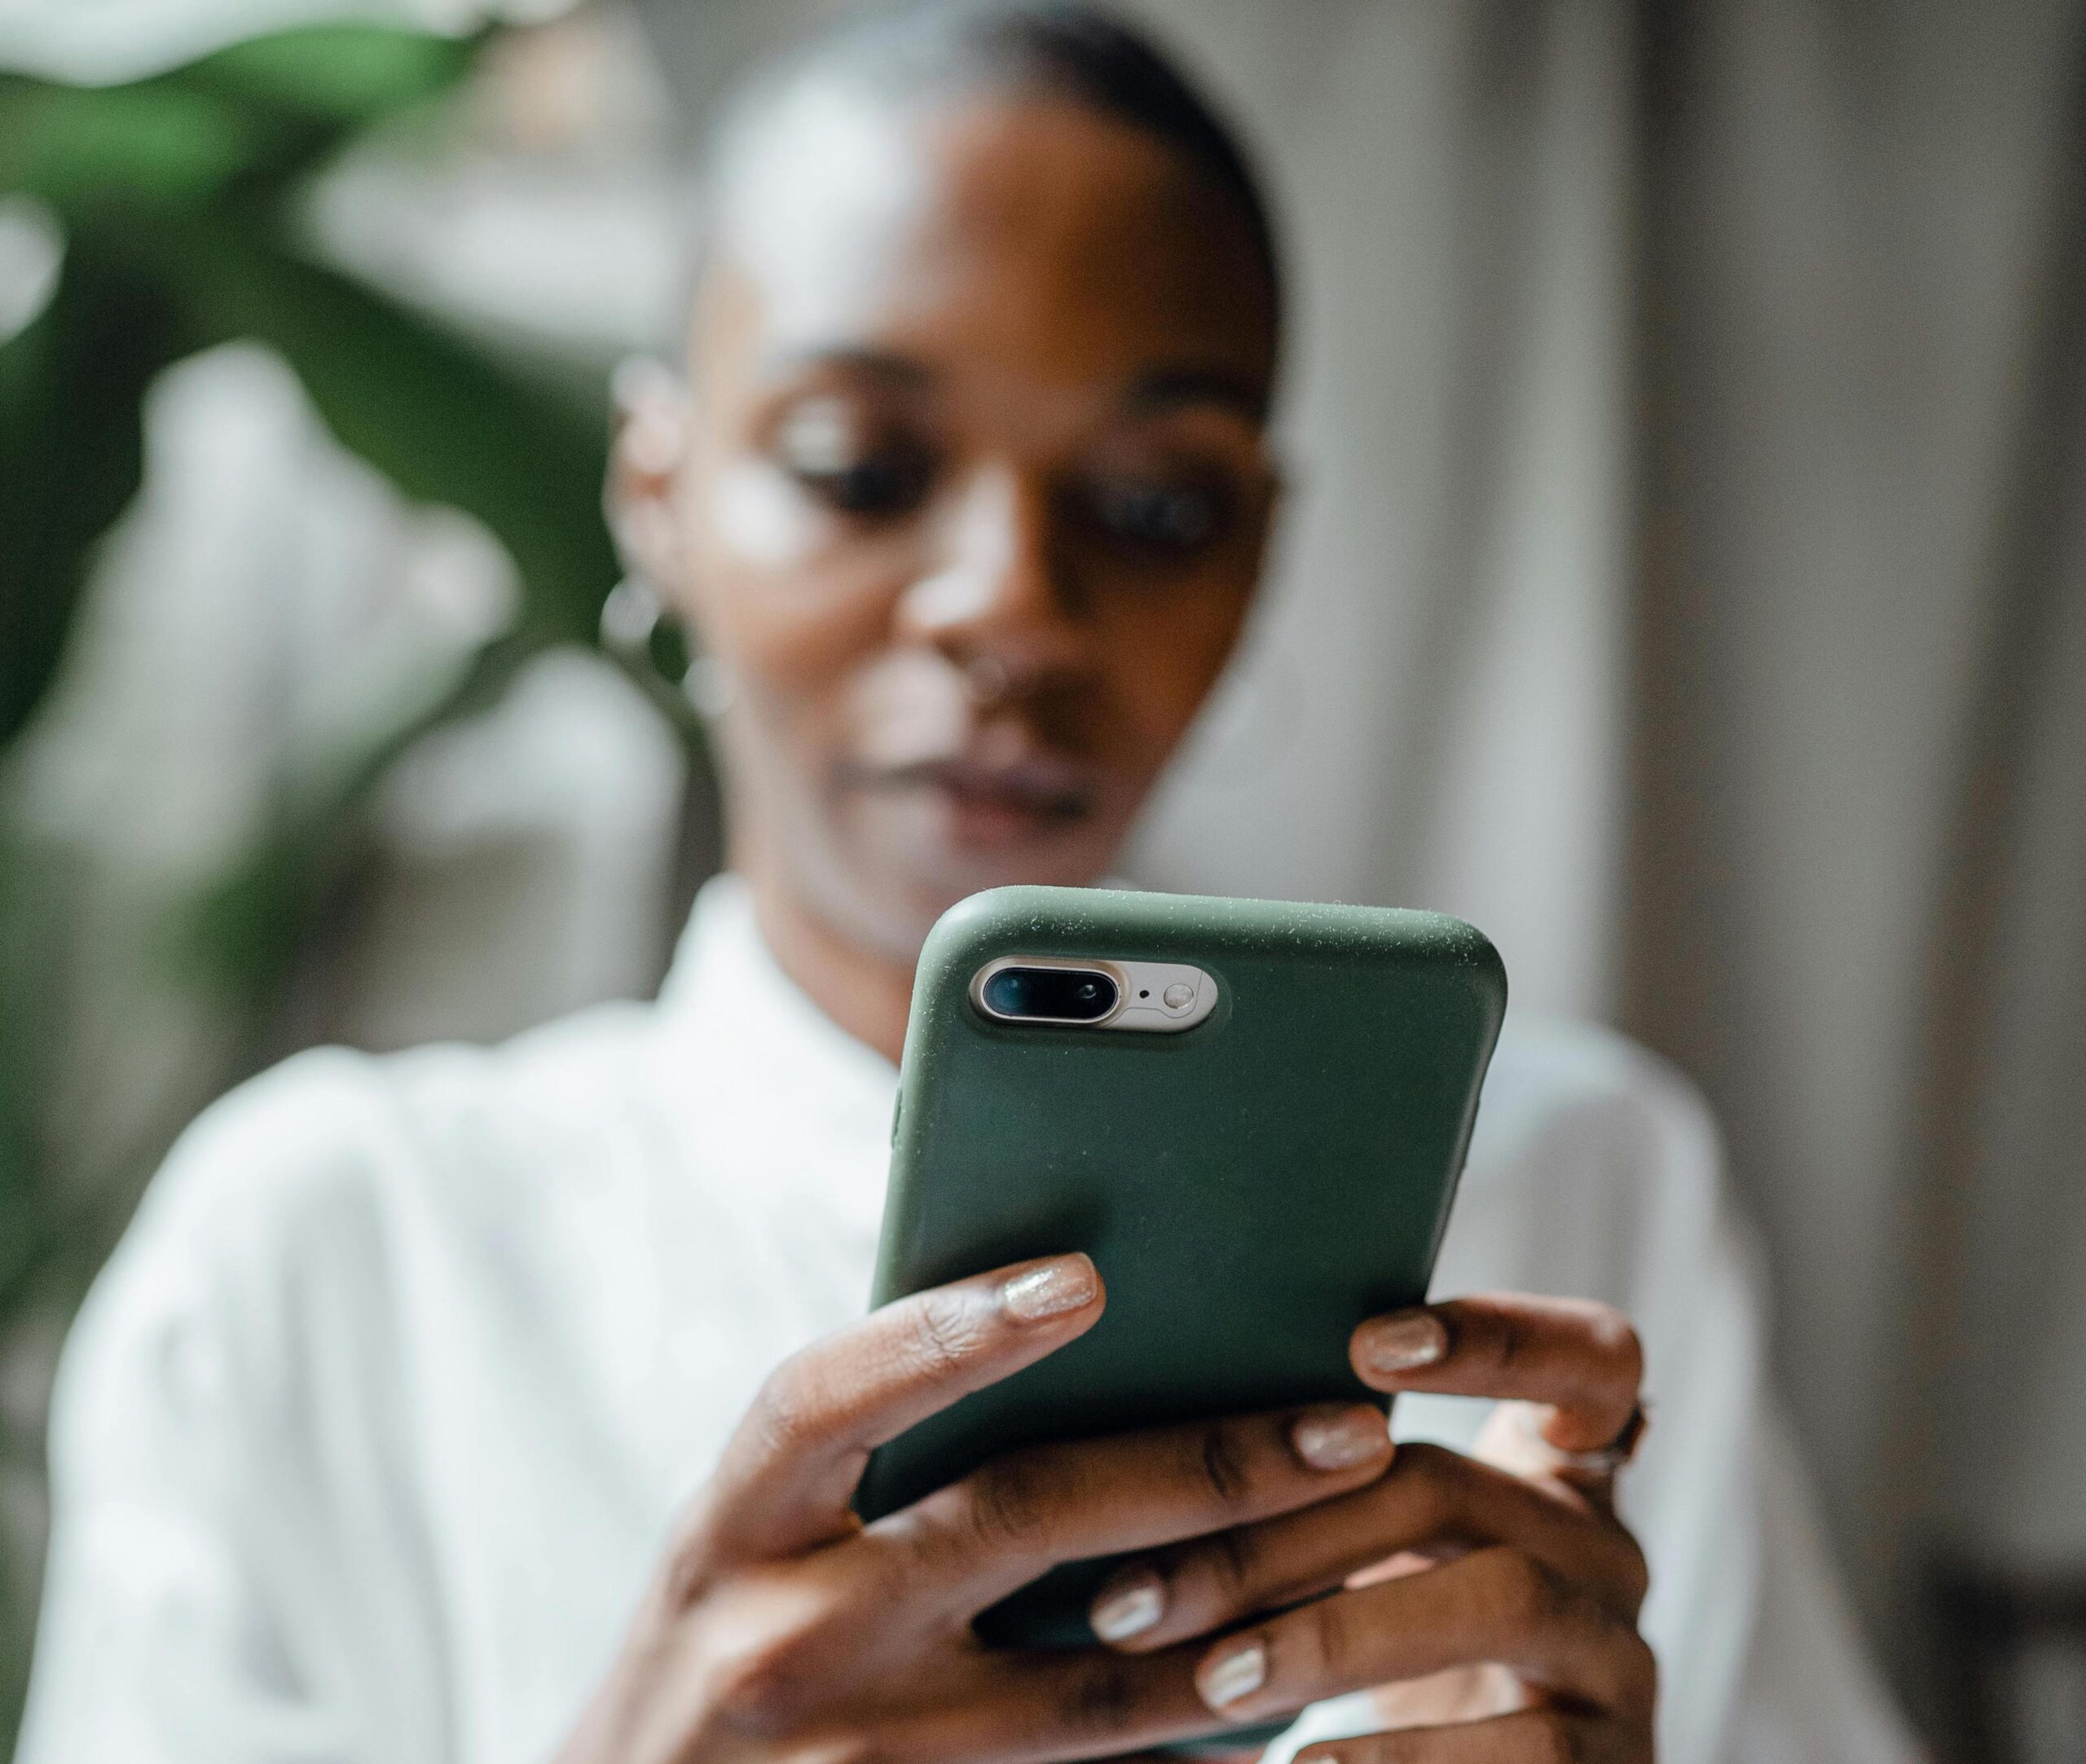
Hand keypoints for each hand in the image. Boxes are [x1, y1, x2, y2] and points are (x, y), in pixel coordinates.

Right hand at [556, 1252, 1404, 1762]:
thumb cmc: (713, 1650)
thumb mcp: (744, 1542)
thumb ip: (864, 1457)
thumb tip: (1070, 1335)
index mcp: (731, 1528)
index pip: (827, 1398)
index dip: (951, 1331)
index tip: (1085, 1279)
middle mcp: (783, 1638)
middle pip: (1018, 1523)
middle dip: (1202, 1463)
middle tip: (1344, 1423)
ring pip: (1096, 1690)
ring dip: (1246, 1616)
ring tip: (1366, 1551)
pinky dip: (1196, 1745)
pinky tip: (1290, 1694)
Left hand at [1082, 1294, 1654, 1761]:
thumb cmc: (1391, 1656)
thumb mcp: (1376, 1560)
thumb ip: (1317, 1481)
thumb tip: (1137, 1421)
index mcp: (1556, 1473)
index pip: (1589, 1359)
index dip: (1498, 1335)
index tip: (1366, 1341)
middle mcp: (1605, 1552)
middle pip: (1455, 1485)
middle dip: (1285, 1530)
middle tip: (1139, 1595)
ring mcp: (1622, 1661)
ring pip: (1501, 1597)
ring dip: (1334, 1636)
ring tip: (1213, 1680)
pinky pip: (1530, 1751)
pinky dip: (1398, 1758)